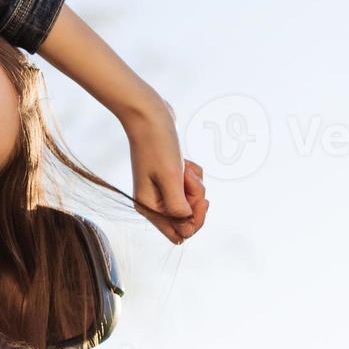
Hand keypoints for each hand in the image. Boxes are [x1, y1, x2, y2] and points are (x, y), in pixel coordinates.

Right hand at [122, 102, 207, 243]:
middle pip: (188, 216)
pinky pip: (191, 186)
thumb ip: (179, 208)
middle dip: (195, 197)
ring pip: (192, 200)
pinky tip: (184, 162)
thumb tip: (186, 230)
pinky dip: (193, 174)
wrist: (150, 115)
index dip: (194, 219)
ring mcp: (162, 190)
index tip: (199, 200)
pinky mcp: (170, 179)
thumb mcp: (171, 178)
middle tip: (188, 178)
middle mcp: (154, 203)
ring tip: (183, 165)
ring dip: (194, 183)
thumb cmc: (157, 144)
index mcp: (150, 208)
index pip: (180, 233)